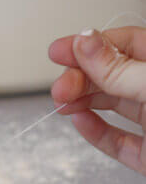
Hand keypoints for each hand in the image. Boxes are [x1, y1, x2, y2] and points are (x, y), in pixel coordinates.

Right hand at [49, 27, 145, 175]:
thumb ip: (119, 69)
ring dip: (82, 101)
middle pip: (112, 74)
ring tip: (61, 103)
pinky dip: (95, 131)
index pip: (124, 44)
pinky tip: (80, 121)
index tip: (59, 51)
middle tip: (59, 87)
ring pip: (113, 105)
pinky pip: (117, 140)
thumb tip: (86, 43)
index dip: (89, 45)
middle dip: (79, 78)